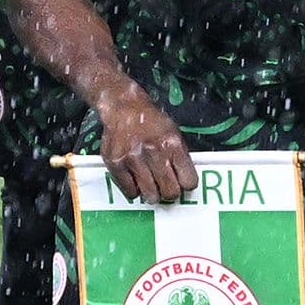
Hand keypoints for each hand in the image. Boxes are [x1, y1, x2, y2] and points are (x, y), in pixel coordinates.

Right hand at [95, 88, 194, 203]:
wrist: (124, 108)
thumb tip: (186, 183)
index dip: (187, 184)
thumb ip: (180, 158)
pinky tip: (136, 179)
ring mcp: (133, 159)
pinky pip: (130, 192)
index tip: (183, 183)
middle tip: (166, 186)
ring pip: (150, 195)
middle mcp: (153, 152)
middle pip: (170, 192)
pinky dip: (134, 189)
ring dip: (152, 193)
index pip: (188, 181)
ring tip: (151, 183)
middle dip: (170, 192)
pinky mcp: (116, 164)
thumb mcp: (174, 134)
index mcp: (172, 145)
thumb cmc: (151, 122)